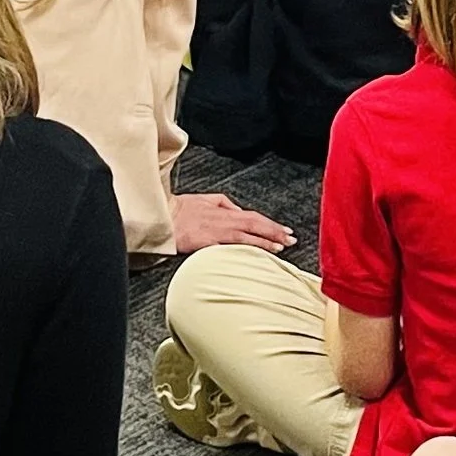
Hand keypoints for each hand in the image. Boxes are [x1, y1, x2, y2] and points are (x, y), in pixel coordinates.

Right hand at [172, 192, 294, 254]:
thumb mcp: (206, 200)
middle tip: (291, 239)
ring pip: (249, 236)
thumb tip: (238, 210)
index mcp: (225, 210)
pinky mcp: (209, 243)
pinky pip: (232, 247)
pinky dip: (247, 250)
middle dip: (275, 232)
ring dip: (267, 242)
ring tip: (281, 247)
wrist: (163, 218)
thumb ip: (225, 204)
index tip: (285, 230)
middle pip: (257, 225)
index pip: (254, 217)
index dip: (271, 224)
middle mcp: (225, 220)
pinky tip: (256, 256)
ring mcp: (218, 232)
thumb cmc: (181, 210)